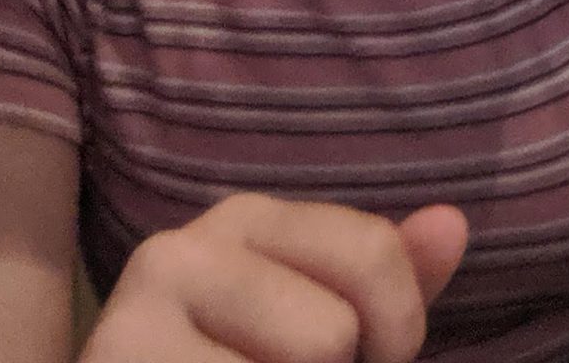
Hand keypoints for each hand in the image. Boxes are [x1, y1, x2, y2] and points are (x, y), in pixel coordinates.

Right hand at [79, 193, 467, 362]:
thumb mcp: (320, 324)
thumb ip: (388, 284)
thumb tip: (451, 222)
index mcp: (245, 220)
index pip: (374, 252)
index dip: (397, 330)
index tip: (370, 357)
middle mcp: (180, 251)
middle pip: (331, 335)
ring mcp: (132, 317)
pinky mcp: (118, 362)